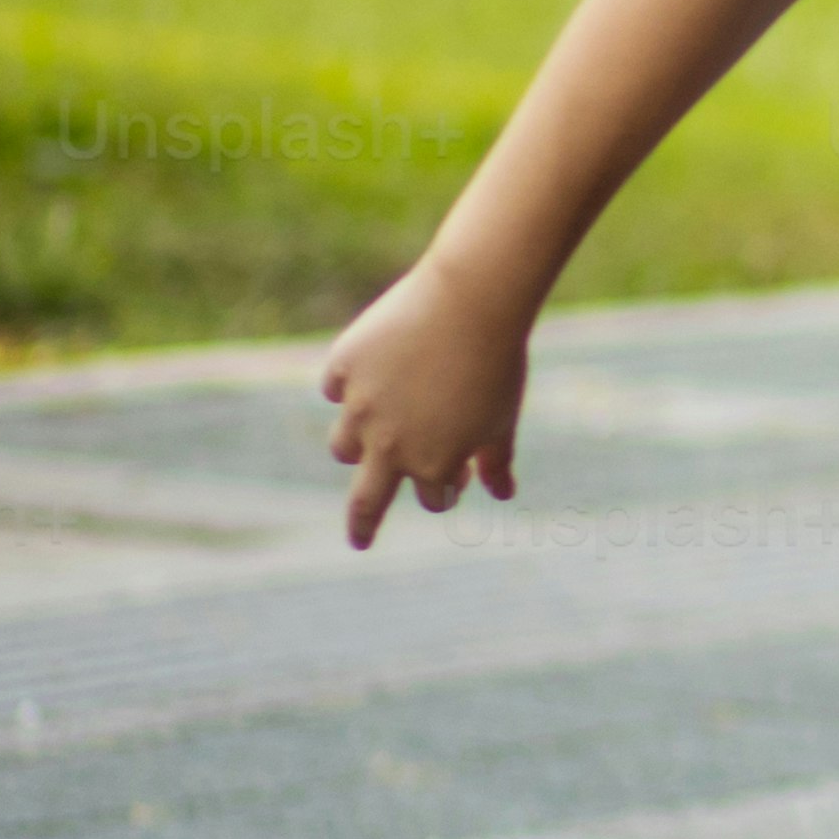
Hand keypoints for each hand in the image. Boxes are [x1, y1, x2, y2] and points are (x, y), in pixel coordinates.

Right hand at [321, 250, 534, 548]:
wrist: (472, 300)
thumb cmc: (498, 362)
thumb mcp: (503, 418)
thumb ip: (497, 462)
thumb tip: (503, 495)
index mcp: (433, 465)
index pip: (433, 496)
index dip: (448, 487)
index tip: (456, 478)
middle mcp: (388, 445)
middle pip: (365, 502)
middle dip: (363, 525)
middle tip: (359, 538)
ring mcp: (359, 408)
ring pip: (342, 446)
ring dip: (357, 446)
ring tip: (368, 435)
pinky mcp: (344, 367)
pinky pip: (335, 387)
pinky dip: (348, 387)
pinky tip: (366, 375)